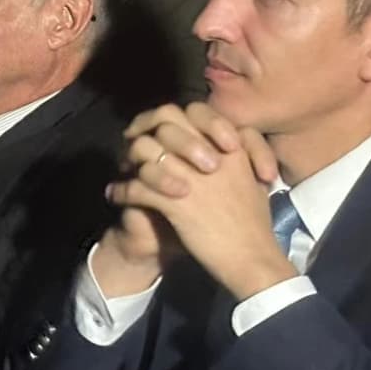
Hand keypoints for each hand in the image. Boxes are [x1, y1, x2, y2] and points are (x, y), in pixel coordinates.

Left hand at [104, 103, 291, 302]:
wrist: (252, 258)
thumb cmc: (254, 222)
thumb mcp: (254, 179)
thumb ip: (240, 153)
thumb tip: (213, 138)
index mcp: (232, 147)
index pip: (195, 111)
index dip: (168, 116)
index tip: (151, 128)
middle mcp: (212, 155)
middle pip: (165, 123)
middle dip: (143, 131)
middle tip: (130, 145)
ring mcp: (193, 178)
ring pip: (146, 151)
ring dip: (129, 162)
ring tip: (122, 172)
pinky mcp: (178, 203)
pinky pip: (138, 187)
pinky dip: (122, 191)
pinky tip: (116, 196)